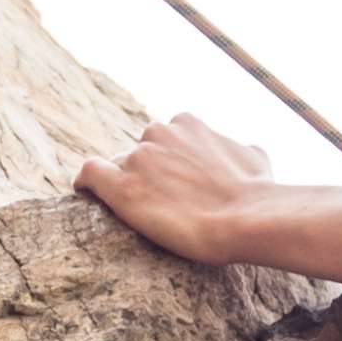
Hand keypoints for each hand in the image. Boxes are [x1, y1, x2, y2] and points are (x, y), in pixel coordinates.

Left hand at [76, 114, 284, 266]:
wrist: (246, 217)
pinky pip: (90, 174)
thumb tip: (246, 150)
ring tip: (134, 210)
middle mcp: (158, 132)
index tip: (170, 182)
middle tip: (155, 201)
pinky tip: (85, 194)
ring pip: (116, 165)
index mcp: (185, 123)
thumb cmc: (256, 191)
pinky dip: (85, 183)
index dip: (164, 162)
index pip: (162, 139)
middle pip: (138, 152)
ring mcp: (137, 158)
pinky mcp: (120, 185)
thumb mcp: (255, 157)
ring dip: (123, 183)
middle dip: (144, 173)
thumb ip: (238, 148)